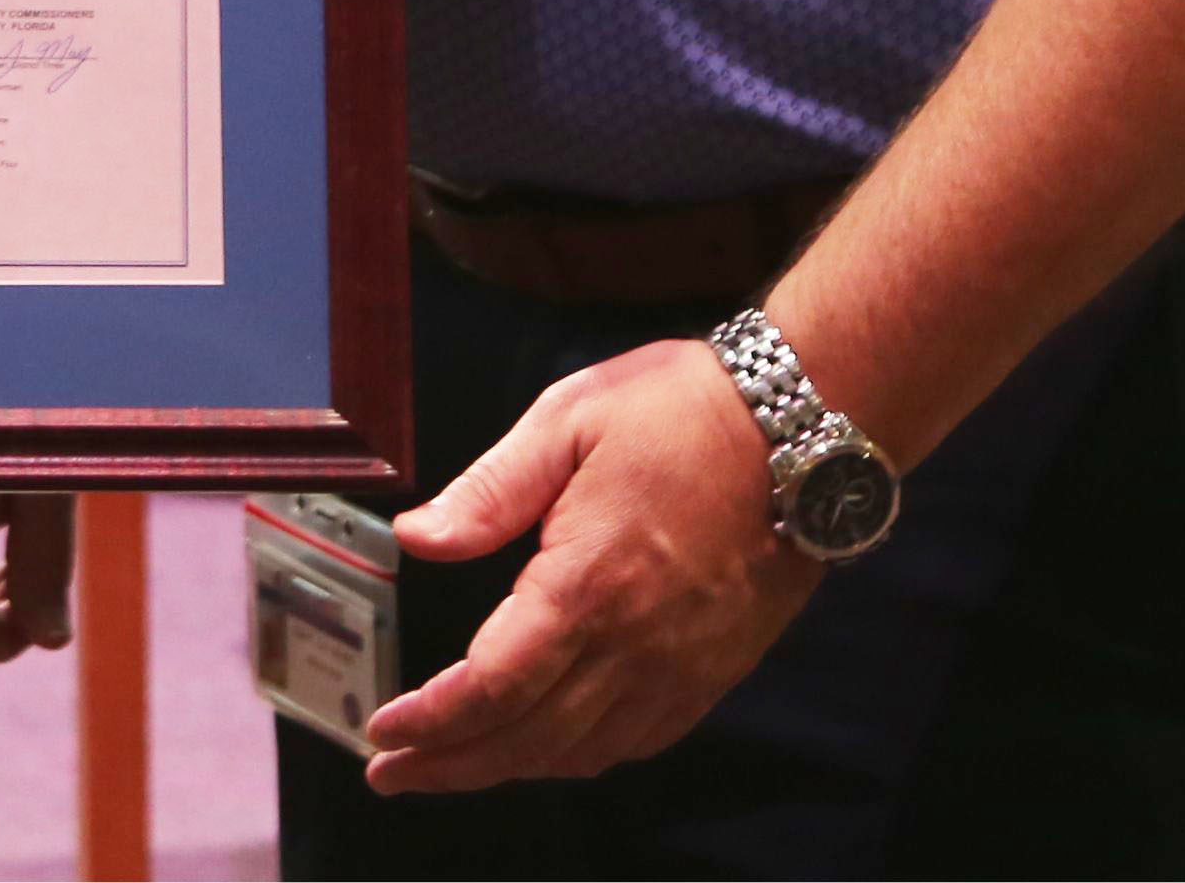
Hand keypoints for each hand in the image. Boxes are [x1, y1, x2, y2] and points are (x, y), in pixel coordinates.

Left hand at [363, 333, 803, 793]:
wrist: (804, 430)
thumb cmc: (678, 411)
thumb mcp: (567, 420)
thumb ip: (488, 491)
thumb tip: (416, 538)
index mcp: (587, 584)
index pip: (492, 686)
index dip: (431, 721)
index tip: (381, 733)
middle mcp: (635, 646)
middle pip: (528, 739)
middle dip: (450, 765)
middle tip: (391, 774)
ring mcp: (680, 669)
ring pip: (581, 753)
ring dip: (510, 768)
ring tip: (452, 765)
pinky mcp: (713, 673)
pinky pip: (637, 741)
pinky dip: (579, 758)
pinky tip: (548, 747)